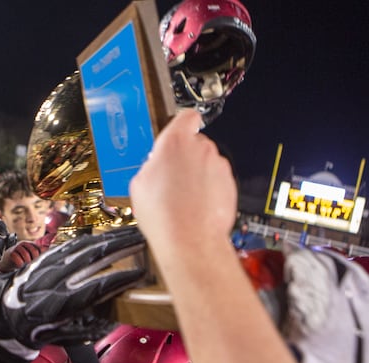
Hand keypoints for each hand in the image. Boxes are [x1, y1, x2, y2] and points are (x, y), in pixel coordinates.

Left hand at [0, 227, 145, 346]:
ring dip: (111, 237)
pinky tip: (110, 233)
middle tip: (145, 241)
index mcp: (58, 305)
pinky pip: (74, 243)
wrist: (3, 309)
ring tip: (133, 233)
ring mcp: (49, 264)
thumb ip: (88, 330)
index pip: (95, 287)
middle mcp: (53, 281)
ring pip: (85, 245)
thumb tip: (115, 319)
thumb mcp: (60, 339)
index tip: (141, 273)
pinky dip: (95, 237)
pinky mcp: (47, 255)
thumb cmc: (34, 327)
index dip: (119, 279)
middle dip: (122, 247)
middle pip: (92, 258)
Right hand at [0, 241, 46, 271]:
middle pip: (34, 251)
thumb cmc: (20, 259)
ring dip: (27, 262)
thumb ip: (39, 252)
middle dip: (34, 259)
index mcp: (30, 244)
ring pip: (26, 254)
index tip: (38, 262)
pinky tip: (20, 266)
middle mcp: (24, 244)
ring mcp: (17, 247)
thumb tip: (48, 249)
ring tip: (26, 266)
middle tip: (32, 265)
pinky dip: (20, 263)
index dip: (40, 256)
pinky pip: (17, 258)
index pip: (39, 248)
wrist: (6, 262)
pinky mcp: (11, 253)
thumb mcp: (30, 255)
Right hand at [129, 109, 236, 252]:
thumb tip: (156, 165)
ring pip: (206, 163)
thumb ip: (152, 164)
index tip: (179, 129)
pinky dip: (208, 189)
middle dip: (184, 156)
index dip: (182, 123)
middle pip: (195, 143)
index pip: (186, 117)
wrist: (190, 240)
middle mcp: (200, 149)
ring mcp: (218, 166)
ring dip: (196, 174)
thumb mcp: (139, 184)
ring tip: (182, 197)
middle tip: (171, 177)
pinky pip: (216, 180)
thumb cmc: (164, 215)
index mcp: (175, 143)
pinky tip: (194, 205)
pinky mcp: (229, 183)